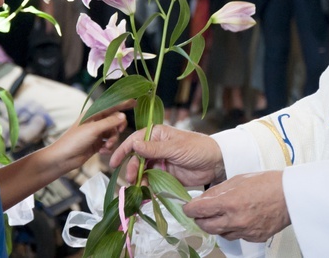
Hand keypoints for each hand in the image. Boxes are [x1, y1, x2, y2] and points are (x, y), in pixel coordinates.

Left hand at [48, 105, 128, 172]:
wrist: (63, 158)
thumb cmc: (74, 140)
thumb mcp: (93, 130)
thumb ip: (109, 122)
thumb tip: (123, 116)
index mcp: (93, 114)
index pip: (111, 106)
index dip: (123, 104)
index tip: (135, 102)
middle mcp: (96, 122)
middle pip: (115, 121)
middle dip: (117, 128)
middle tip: (119, 131)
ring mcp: (97, 133)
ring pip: (113, 134)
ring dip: (112, 141)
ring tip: (105, 147)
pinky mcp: (97, 144)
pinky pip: (109, 143)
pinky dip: (108, 147)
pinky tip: (101, 151)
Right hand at [109, 124, 224, 187]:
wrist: (216, 163)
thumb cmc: (197, 148)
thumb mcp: (175, 148)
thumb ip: (154, 149)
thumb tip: (134, 145)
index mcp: (156, 135)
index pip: (135, 141)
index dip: (122, 151)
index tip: (113, 163)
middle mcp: (155, 148)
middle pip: (136, 158)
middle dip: (132, 168)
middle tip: (132, 179)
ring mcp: (160, 162)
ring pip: (143, 171)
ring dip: (138, 180)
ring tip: (138, 188)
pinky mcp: (165, 175)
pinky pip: (152, 181)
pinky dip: (147, 187)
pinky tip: (144, 194)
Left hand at [184, 171, 289, 241]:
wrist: (290, 195)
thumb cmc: (267, 183)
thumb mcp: (237, 180)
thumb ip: (217, 191)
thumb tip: (203, 199)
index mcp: (229, 203)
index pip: (199, 211)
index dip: (190, 209)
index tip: (188, 208)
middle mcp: (236, 220)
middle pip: (206, 226)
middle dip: (200, 219)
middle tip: (200, 213)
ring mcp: (246, 231)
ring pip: (221, 233)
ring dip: (216, 225)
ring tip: (220, 214)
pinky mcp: (254, 237)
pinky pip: (237, 236)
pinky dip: (232, 229)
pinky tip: (236, 219)